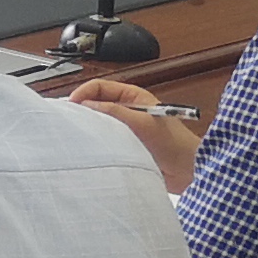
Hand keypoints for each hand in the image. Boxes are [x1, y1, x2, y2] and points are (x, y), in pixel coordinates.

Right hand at [72, 78, 200, 189]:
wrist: (187, 170)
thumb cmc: (173, 143)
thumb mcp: (141, 122)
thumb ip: (114, 111)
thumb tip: (87, 104)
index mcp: (133, 96)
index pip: (101, 87)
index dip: (84, 93)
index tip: (72, 104)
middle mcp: (128, 109)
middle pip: (97, 103)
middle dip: (83, 108)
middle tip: (69, 118)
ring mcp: (126, 128)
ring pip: (100, 122)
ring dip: (90, 125)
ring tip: (79, 132)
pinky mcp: (125, 145)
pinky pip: (105, 139)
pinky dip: (96, 140)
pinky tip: (91, 146)